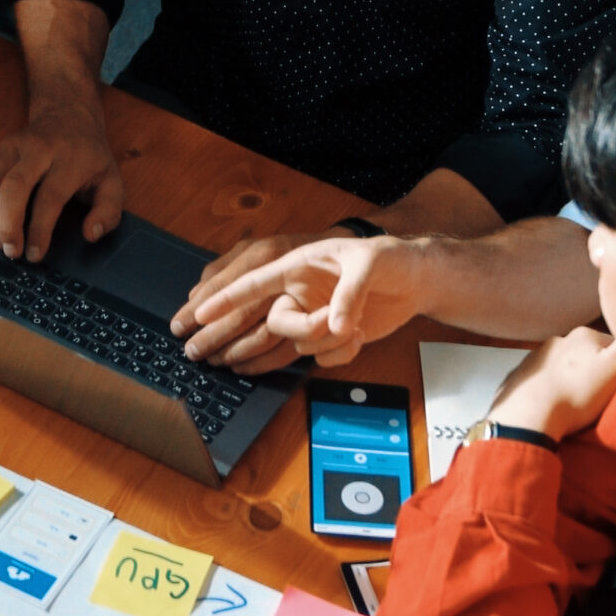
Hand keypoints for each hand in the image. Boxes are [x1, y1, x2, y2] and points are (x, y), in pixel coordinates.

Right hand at [0, 101, 123, 261]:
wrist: (68, 115)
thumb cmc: (89, 156)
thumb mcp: (111, 181)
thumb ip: (108, 212)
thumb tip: (89, 235)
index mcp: (69, 159)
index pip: (50, 197)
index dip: (40, 229)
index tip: (34, 254)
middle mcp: (38, 150)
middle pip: (13, 186)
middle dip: (7, 224)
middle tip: (10, 251)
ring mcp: (13, 147)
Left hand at [171, 228, 338, 369]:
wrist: (354, 256)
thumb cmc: (295, 251)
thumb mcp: (256, 248)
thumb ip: (223, 269)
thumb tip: (195, 295)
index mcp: (263, 254)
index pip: (223, 284)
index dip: (200, 309)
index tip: (178, 326)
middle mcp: (282, 276)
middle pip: (241, 315)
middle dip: (213, 337)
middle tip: (192, 351)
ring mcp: (304, 301)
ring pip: (262, 336)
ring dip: (235, 353)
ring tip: (214, 361)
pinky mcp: (320, 323)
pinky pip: (287, 350)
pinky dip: (262, 363)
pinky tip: (243, 367)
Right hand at [182, 235, 424, 372]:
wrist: (418, 280)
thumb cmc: (391, 257)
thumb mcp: (370, 264)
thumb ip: (350, 293)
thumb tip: (337, 326)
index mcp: (298, 265)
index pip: (254, 282)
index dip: (224, 298)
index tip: (197, 314)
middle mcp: (299, 293)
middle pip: (268, 322)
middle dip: (266, 333)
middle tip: (257, 339)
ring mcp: (312, 317)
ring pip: (296, 345)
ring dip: (325, 343)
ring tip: (353, 328)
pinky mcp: (329, 338)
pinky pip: (320, 358)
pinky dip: (340, 355)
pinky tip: (359, 339)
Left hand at [486, 326, 615, 440]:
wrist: (529, 414)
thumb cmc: (577, 393)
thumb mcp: (614, 368)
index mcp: (583, 335)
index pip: (613, 343)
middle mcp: (557, 339)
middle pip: (586, 354)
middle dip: (593, 369)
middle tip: (598, 394)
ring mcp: (535, 357)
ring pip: (562, 366)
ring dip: (569, 378)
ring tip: (575, 401)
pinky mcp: (519, 376)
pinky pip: (541, 380)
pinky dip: (548, 388)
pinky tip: (552, 403)